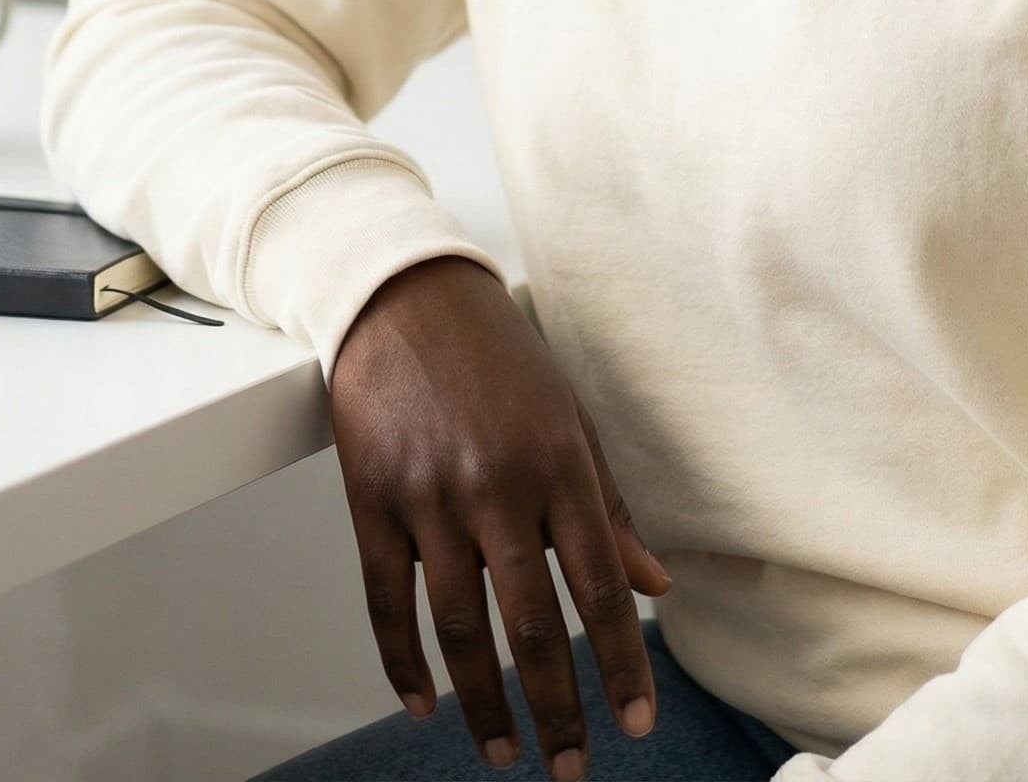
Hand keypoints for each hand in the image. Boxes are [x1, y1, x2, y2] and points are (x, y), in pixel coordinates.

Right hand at [329, 253, 672, 775]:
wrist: (403, 294)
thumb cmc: (497, 354)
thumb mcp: (570, 418)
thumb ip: (609, 506)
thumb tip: (655, 582)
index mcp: (559, 463)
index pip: (601, 586)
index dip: (622, 663)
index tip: (635, 722)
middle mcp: (497, 485)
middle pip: (532, 623)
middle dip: (557, 708)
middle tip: (571, 766)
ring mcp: (429, 495)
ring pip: (460, 628)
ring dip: (484, 703)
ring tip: (503, 751)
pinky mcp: (371, 499)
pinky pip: (387, 601)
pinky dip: (404, 662)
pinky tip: (425, 702)